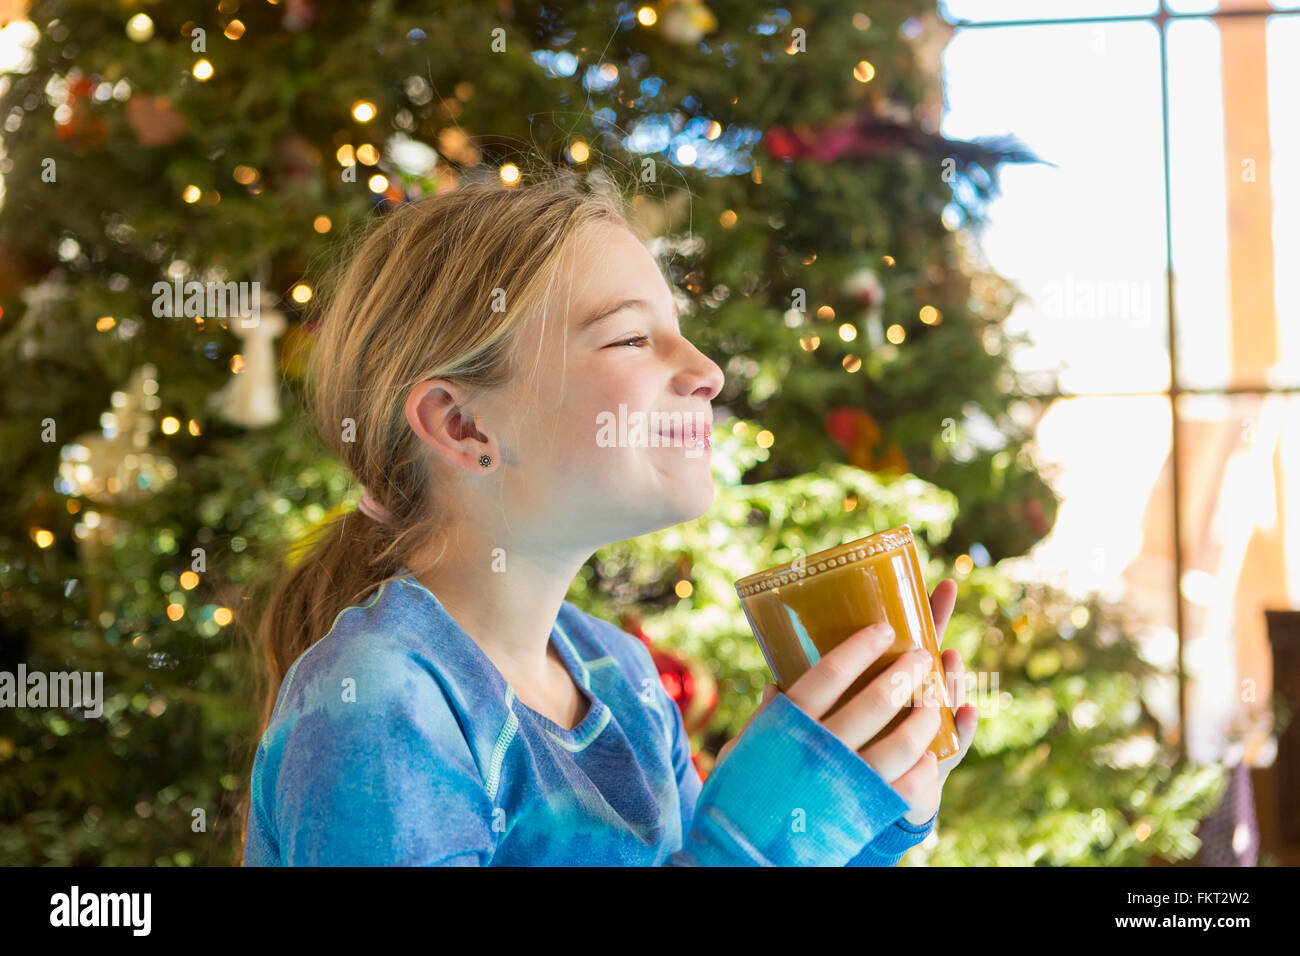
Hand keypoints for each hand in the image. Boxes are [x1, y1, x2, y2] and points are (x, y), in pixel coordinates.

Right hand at [718, 579, 977, 825]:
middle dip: (903, 673)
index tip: (883, 628)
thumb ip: (766, 716)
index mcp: (786, 725)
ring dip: (923, 717)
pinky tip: (929, 754)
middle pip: (872, 701)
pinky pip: (905, 787)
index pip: (829, 673)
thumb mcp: (743, 748)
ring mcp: (844, 782)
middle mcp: (818, 749)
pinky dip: (922, 768)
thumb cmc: (737, 795)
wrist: (740, 855)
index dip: (860, 648)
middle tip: (920, 656)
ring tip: (934, 700)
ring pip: (899, 743)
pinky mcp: (861, 813)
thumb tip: (777, 684)